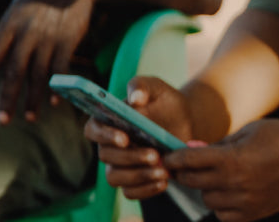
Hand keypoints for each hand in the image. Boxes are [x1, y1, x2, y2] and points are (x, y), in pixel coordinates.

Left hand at [0, 0, 97, 121]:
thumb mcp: (18, 9)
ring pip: (39, 74)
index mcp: (10, 24)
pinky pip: (61, 68)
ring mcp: (49, 37)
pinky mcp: (68, 40)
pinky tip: (55, 101)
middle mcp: (28, 33)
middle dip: (9, 97)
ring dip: (34, 98)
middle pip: (15, 71)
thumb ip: (9, 33)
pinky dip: (58, 86)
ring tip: (29, 117)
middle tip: (3, 120)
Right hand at [86, 76, 195, 198]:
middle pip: (107, 156)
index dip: (105, 136)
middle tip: (155, 155)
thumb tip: (135, 98)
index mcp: (108, 121)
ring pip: (115, 177)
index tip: (124, 138)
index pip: (93, 130)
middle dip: (131, 157)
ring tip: (163, 171)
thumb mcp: (157, 88)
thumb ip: (142, 86)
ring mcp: (119, 164)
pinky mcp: (133, 179)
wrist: (186, 121)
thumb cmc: (165, 102)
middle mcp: (109, 145)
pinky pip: (130, 192)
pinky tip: (164, 182)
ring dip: (138, 176)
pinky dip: (145, 190)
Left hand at [163, 118, 278, 221]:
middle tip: (188, 166)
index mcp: (233, 159)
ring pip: (207, 200)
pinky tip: (232, 191)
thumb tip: (192, 151)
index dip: (174, 158)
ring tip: (220, 176)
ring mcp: (245, 202)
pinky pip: (224, 214)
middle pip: (193, 182)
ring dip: (207, 188)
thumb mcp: (250, 131)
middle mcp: (236, 183)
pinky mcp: (254, 214)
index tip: (167, 157)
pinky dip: (222, 203)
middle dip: (187, 173)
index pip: (190, 161)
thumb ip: (220, 144)